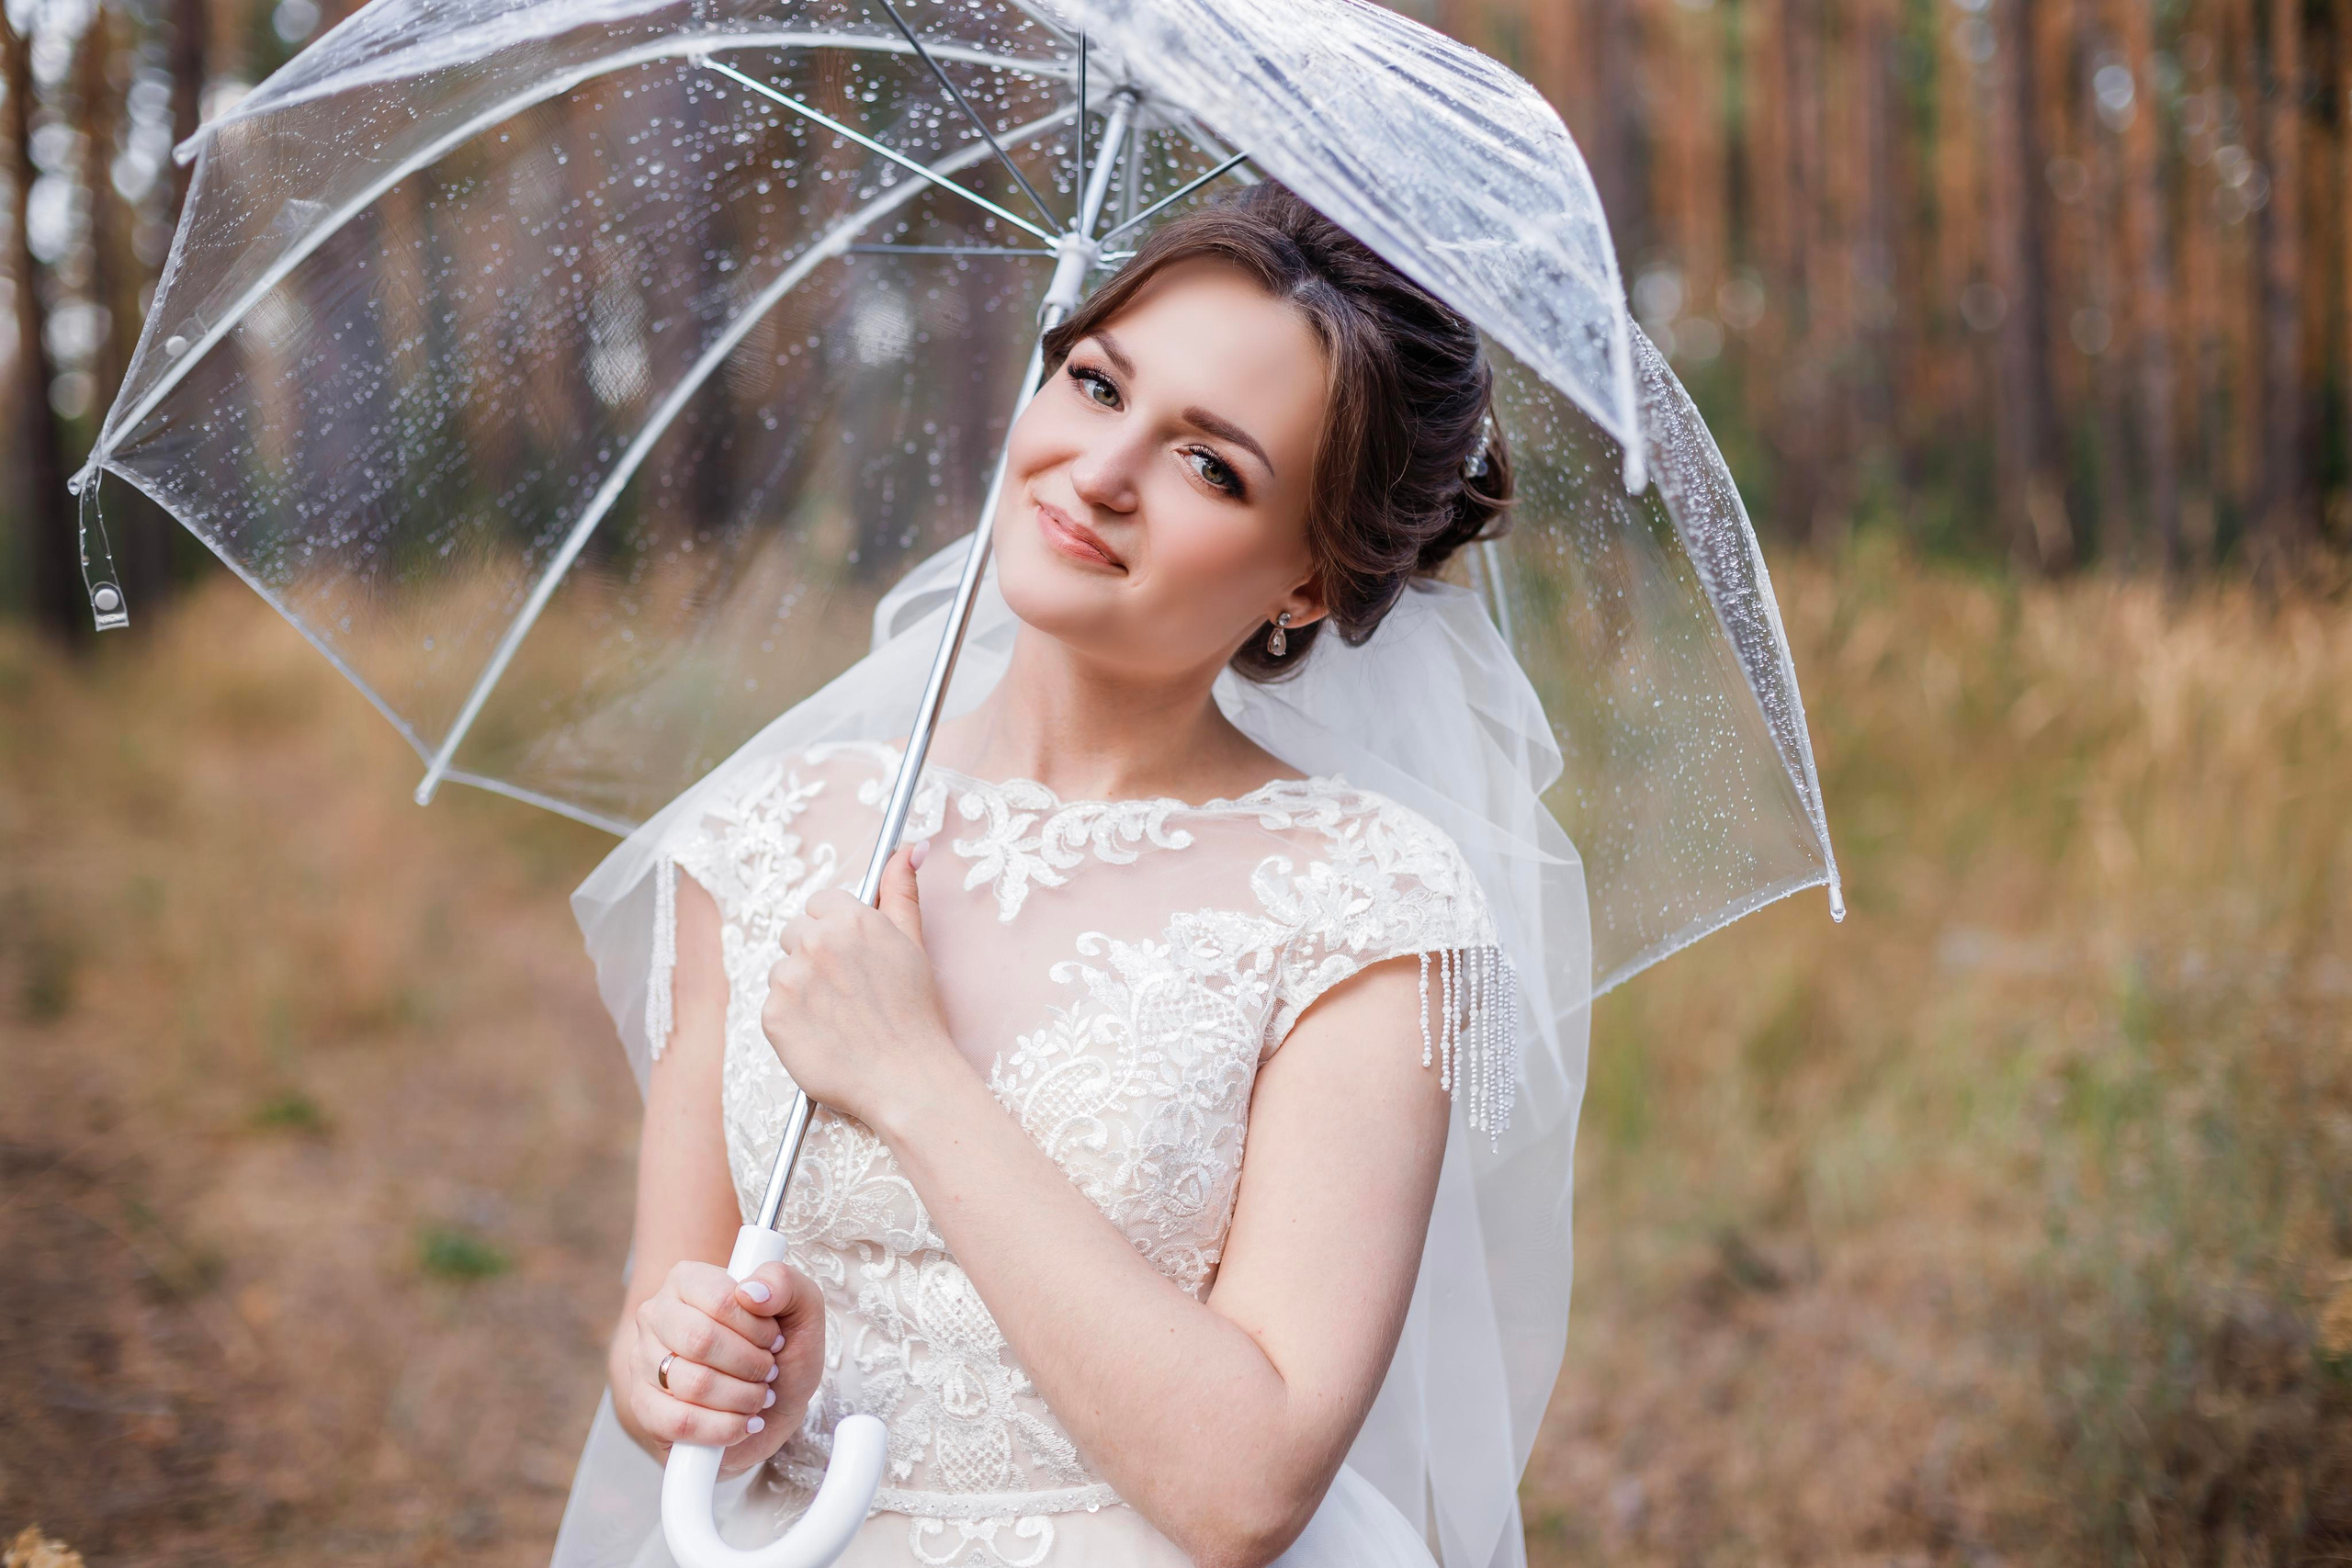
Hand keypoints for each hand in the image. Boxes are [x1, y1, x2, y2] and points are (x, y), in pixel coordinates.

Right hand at [627, 1259, 824, 1478]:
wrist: (773, 1408)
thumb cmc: (782, 1353)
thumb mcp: (802, 1309)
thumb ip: (785, 1283)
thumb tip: (752, 1291)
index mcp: (686, 1279)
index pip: (721, 1299)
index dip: (758, 1328)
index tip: (775, 1340)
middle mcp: (656, 1315)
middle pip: (701, 1340)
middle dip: (751, 1364)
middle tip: (768, 1372)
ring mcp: (642, 1361)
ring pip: (692, 1383)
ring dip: (742, 1397)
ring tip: (758, 1397)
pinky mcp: (644, 1407)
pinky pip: (679, 1422)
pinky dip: (722, 1428)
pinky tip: (743, 1424)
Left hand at [762, 841, 962, 1131]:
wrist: (907, 1079)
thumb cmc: (916, 1014)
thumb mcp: (914, 944)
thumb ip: (902, 892)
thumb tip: (909, 848)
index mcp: (851, 919)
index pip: (819, 903)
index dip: (836, 930)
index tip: (851, 958)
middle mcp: (816, 942)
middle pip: (794, 933)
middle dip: (814, 957)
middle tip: (847, 992)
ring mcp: (790, 979)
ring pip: (782, 970)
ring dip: (801, 989)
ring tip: (838, 1017)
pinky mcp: (772, 1016)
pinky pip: (773, 1007)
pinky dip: (792, 1021)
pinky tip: (823, 1036)